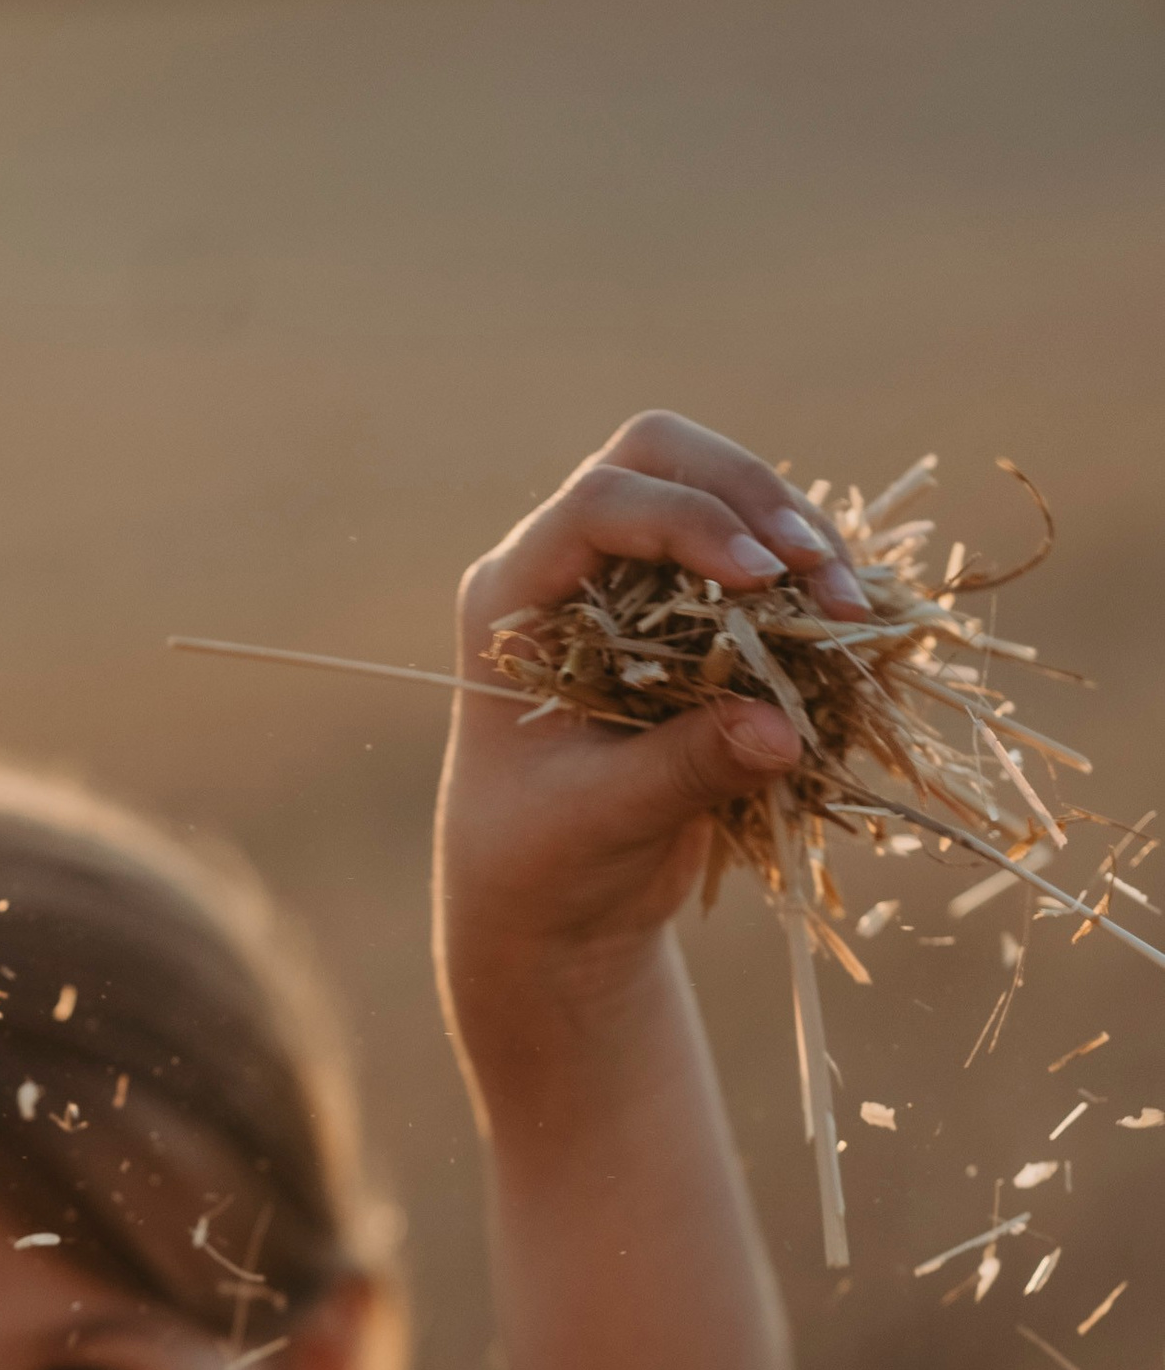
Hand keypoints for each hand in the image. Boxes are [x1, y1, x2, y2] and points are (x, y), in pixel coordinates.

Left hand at [436, 410, 864, 1033]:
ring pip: (722, 489)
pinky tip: (855, 624)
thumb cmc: (543, 867)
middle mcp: (569, 568)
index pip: (600, 503)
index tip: (762, 578)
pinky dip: (808, 579)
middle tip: (820, 569)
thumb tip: (779, 730)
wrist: (556, 913)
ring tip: (853, 610)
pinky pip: (758, 556)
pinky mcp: (691, 613)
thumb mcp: (604, 822)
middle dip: (751, 496)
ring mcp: (632, 579)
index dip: (688, 521)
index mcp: (514, 600)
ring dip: (796, 534)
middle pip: (661, 456)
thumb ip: (684, 769)